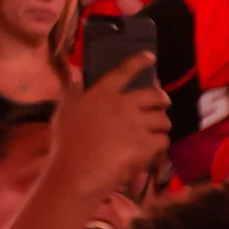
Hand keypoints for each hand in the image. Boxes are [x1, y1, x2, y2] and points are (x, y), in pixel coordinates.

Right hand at [53, 53, 170, 196]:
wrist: (78, 170)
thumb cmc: (67, 141)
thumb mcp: (64, 110)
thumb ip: (73, 90)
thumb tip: (76, 75)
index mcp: (102, 93)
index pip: (124, 71)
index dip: (139, 62)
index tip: (150, 57)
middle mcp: (122, 104)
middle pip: (154, 95)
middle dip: (162, 98)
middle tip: (163, 103)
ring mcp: (136, 124)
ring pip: (163, 119)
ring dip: (162, 124)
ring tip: (157, 129)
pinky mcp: (145, 144)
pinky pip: (163, 140)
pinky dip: (161, 144)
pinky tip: (154, 148)